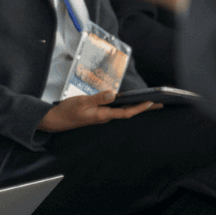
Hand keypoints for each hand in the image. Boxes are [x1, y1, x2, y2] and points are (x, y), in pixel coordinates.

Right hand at [37, 91, 159, 132]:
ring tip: (148, 101)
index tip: (152, 102)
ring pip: (123, 111)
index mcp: (103, 115)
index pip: (126, 112)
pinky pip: (115, 110)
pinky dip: (125, 105)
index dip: (140, 108)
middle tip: (159, 104)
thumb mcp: (82, 102)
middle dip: (144, 108)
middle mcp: (105, 116)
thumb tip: (113, 94)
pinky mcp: (98, 113)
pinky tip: (127, 101)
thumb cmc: (67, 111)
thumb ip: (98, 98)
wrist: (55, 120)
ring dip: (135, 107)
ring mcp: (101, 115)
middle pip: (128, 113)